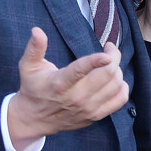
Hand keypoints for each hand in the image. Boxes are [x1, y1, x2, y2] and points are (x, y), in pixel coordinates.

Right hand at [7, 27, 128, 150]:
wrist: (34, 119)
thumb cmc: (33, 88)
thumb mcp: (28, 66)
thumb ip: (34, 47)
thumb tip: (37, 30)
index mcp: (59, 84)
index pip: (80, 71)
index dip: (96, 60)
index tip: (107, 51)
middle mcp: (76, 98)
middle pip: (105, 75)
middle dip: (113, 57)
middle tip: (109, 48)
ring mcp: (87, 109)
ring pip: (115, 86)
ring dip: (117, 69)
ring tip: (110, 62)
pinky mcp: (95, 116)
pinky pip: (119, 100)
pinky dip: (122, 87)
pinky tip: (115, 79)